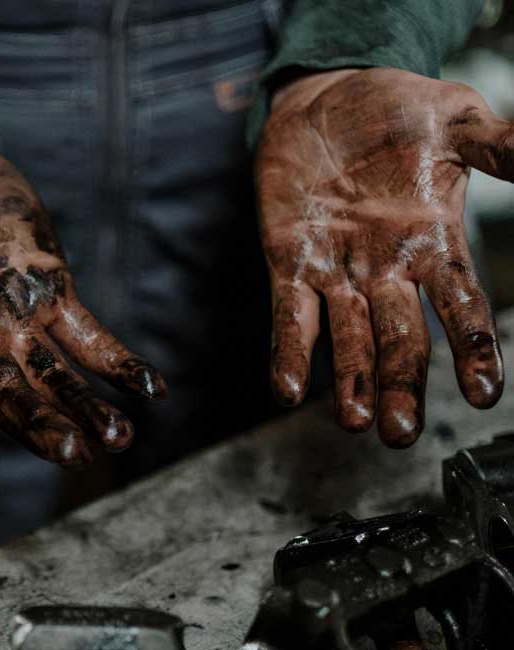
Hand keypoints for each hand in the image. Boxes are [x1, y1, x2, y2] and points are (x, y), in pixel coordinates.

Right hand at [0, 105, 165, 473]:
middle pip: (9, 394)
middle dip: (40, 424)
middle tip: (73, 455)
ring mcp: (15, 316)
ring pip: (55, 375)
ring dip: (86, 406)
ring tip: (119, 438)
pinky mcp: (52, 291)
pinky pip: (89, 335)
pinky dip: (117, 361)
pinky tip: (151, 390)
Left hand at [256, 68, 512, 446]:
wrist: (326, 97)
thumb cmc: (396, 111)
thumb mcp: (457, 121)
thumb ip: (502, 145)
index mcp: (433, 242)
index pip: (460, 306)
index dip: (473, 349)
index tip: (484, 393)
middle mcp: (387, 270)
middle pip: (400, 339)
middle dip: (400, 385)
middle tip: (401, 432)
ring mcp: (337, 271)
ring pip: (348, 338)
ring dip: (350, 381)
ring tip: (354, 422)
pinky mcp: (291, 264)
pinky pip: (289, 316)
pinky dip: (290, 351)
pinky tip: (287, 388)